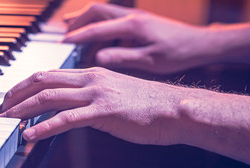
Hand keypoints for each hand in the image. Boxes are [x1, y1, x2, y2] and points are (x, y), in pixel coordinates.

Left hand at [0, 67, 189, 144]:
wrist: (174, 110)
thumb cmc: (147, 106)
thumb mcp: (113, 94)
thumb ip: (90, 98)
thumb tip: (70, 110)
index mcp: (91, 73)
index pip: (49, 74)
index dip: (25, 84)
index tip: (10, 96)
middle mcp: (90, 79)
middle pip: (42, 81)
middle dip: (16, 94)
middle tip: (0, 107)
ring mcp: (96, 94)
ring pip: (48, 98)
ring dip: (22, 110)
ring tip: (7, 121)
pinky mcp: (103, 112)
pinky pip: (65, 119)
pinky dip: (43, 127)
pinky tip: (29, 134)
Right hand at [62, 3, 212, 72]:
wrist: (200, 44)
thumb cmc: (178, 52)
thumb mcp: (149, 61)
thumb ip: (122, 58)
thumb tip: (97, 58)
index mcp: (132, 25)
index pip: (96, 28)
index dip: (77, 37)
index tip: (62, 44)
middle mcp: (131, 17)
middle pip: (95, 11)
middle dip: (77, 22)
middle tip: (64, 35)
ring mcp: (134, 18)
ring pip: (102, 13)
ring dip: (85, 22)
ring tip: (71, 33)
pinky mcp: (137, 23)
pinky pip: (111, 20)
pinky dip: (98, 27)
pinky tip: (94, 40)